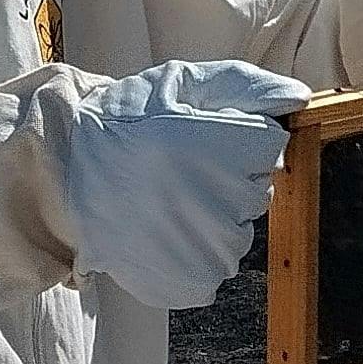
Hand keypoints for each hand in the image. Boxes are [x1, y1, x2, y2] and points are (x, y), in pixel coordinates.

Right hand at [61, 61, 308, 309]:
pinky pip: (214, 270)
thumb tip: (298, 99)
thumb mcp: (184, 84)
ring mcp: (207, 247)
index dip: (240, 142)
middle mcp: (222, 201)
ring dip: (213, 220)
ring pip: (238, 234)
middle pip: (256, 194)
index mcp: (225, 148)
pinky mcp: (190, 280)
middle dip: (229, 181)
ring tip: (168, 202)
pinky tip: (164, 232)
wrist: (64, 174)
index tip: (205, 141)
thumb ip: (247, 88)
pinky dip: (195, 255)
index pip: (270, 149)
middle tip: (180, 172)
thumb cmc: (127, 124)